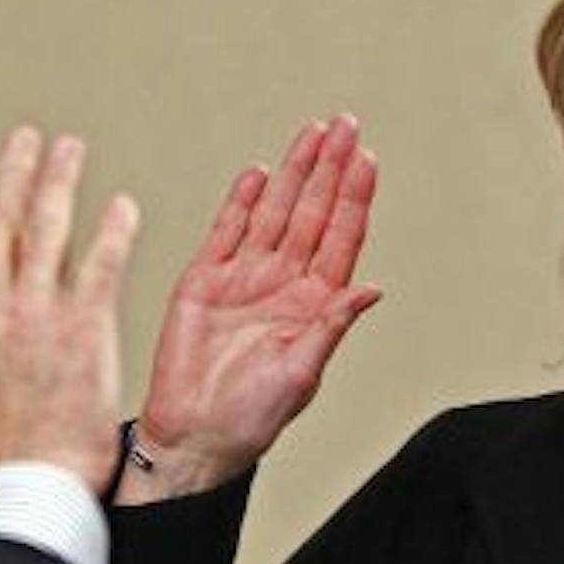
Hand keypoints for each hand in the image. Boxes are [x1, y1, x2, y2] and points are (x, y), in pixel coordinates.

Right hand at [0, 126, 138, 494]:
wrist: (25, 497)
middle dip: (13, 175)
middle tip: (27, 138)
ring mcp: (35, 318)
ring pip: (45, 232)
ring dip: (58, 183)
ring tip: (70, 148)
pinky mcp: (84, 333)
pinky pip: (100, 268)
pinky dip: (112, 233)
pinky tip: (123, 206)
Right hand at [121, 114, 380, 502]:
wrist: (192, 436)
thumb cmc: (250, 420)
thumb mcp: (301, 375)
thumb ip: (332, 326)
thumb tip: (372, 289)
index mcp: (313, 305)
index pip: (340, 238)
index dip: (354, 198)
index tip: (367, 160)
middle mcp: (282, 284)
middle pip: (311, 213)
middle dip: (329, 170)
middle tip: (346, 126)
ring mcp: (243, 278)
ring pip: (273, 212)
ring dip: (293, 174)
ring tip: (312, 134)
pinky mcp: (203, 280)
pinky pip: (226, 230)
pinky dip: (241, 201)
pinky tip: (258, 173)